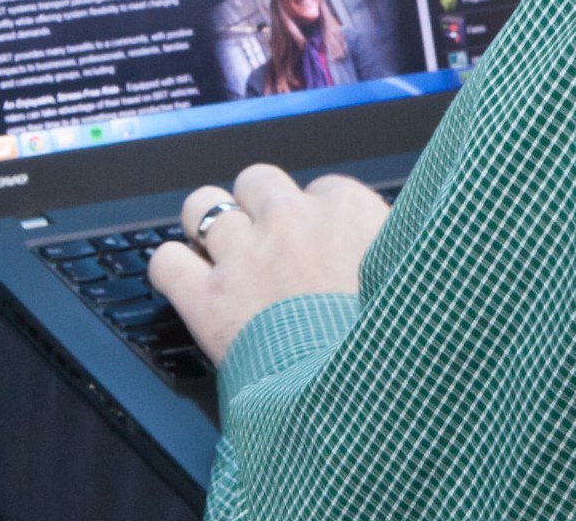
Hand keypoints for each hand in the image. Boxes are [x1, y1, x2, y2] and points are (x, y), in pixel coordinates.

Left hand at [148, 165, 388, 364]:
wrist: (358, 395)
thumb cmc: (391, 342)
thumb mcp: (409, 280)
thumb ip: (391, 251)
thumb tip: (385, 246)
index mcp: (347, 210)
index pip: (322, 190)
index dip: (317, 221)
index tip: (322, 249)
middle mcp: (290, 218)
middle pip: (257, 181)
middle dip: (257, 209)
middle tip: (268, 246)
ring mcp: (243, 253)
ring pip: (202, 205)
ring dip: (208, 228)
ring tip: (221, 256)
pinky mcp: (206, 296)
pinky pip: (166, 260)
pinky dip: (173, 271)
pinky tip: (189, 286)